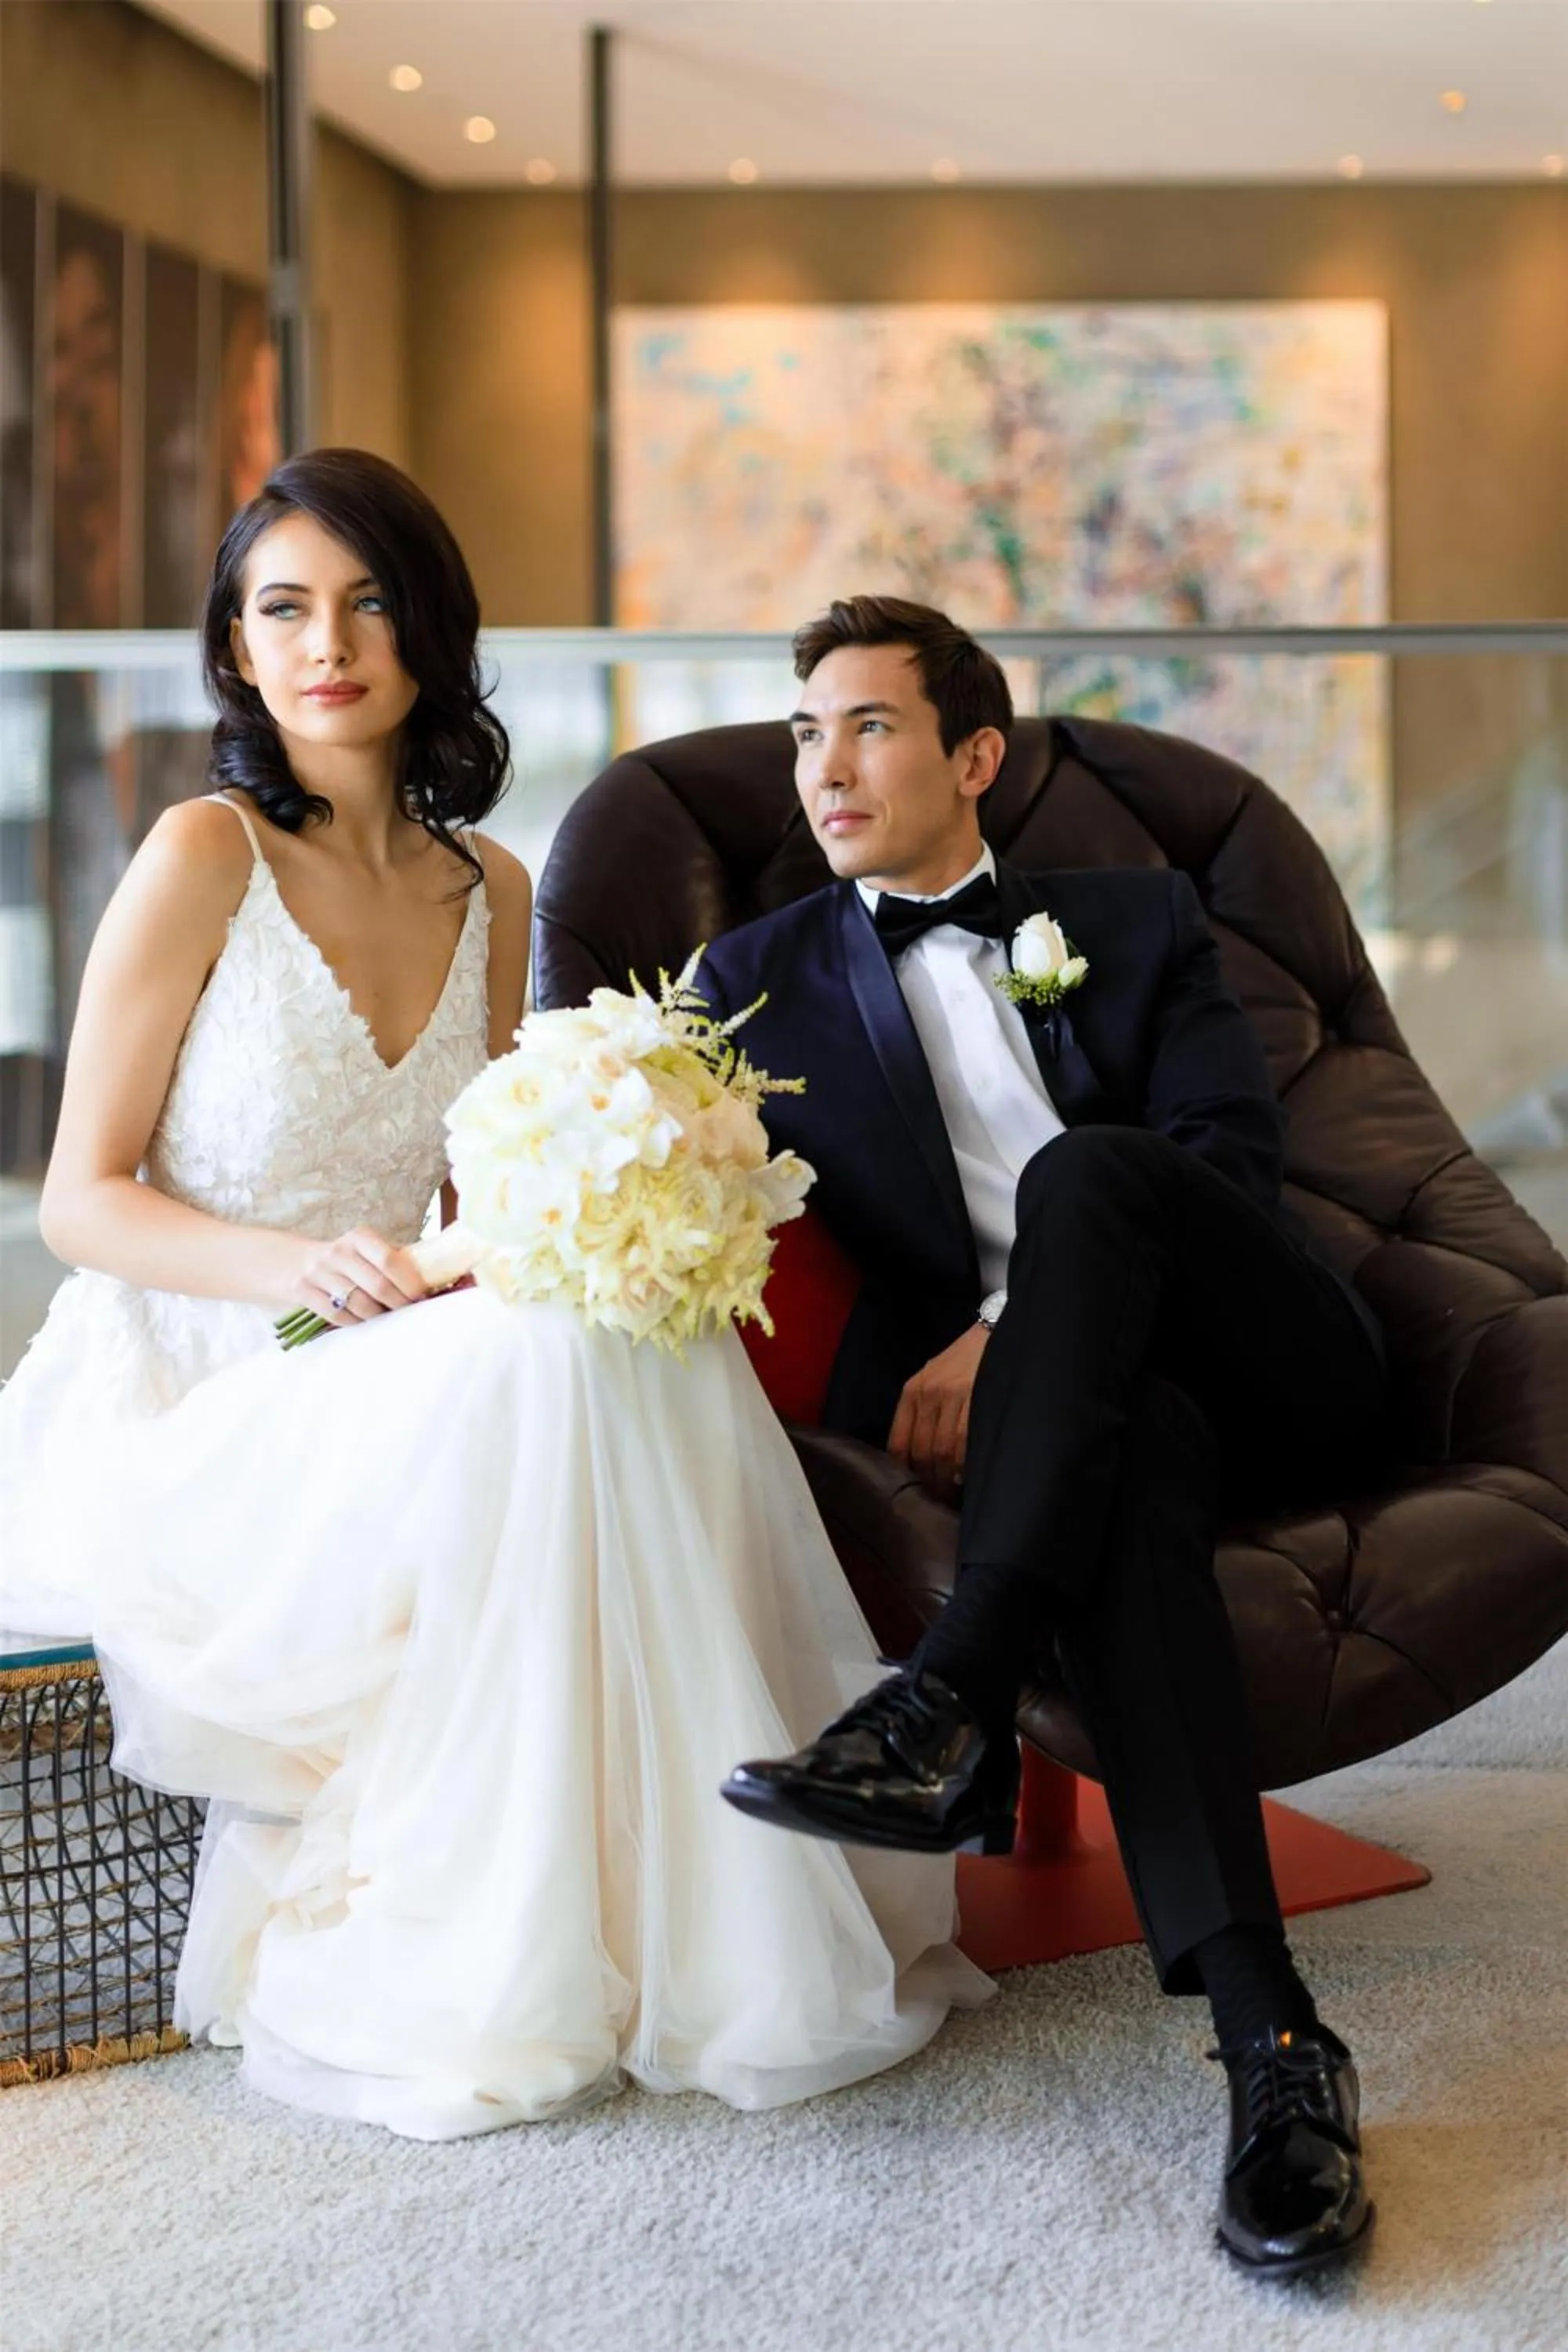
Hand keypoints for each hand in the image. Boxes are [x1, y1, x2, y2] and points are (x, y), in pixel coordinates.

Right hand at [287, 1227, 430, 1327]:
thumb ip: (393, 1258)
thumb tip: (434, 1276)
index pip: (389, 1259)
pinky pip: (339, 1315)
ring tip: (386, 1317)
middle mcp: (338, 1252)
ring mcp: (319, 1272)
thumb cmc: (341, 1259)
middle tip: (409, 1311)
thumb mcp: (363, 1249)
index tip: (421, 1295)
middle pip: (378, 1286)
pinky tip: (363, 1320)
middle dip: (398, 1304)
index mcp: (359, 1238)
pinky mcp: (304, 1292)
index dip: (409, 1282)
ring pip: (360, 1304)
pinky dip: (356, 1322)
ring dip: (379, 1316)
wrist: (291, 1262)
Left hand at [888, 1323, 989, 1495]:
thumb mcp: (934, 1379)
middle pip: (921, 1451)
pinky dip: (964, 1464)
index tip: (915, 1492)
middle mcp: (927, 1393)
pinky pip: (965, 1441)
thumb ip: (923, 1413)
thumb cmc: (965, 1361)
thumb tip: (920, 1460)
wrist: (995, 1329)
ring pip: (942, 1450)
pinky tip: (967, 1475)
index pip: (898, 1443)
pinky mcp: (977, 1395)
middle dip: (929, 1482)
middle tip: (938, 1502)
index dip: (905, 1473)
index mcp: (912, 1391)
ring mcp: (953, 1395)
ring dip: (946, 1479)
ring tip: (953, 1495)